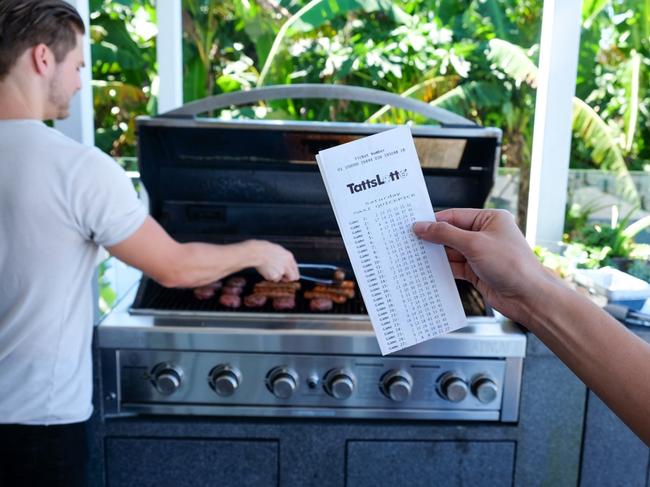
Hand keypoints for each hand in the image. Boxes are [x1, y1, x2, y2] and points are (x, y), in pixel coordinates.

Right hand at [249, 240, 298, 281]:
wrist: (257, 252)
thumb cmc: (265, 249)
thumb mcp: (279, 251)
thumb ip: (285, 259)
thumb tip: (288, 267)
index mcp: (289, 257)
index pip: (296, 271)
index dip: (294, 275)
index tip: (292, 277)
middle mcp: (287, 265)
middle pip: (292, 278)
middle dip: (287, 279)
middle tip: (282, 277)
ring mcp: (281, 271)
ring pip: (280, 278)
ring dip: (275, 276)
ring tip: (269, 268)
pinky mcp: (274, 276)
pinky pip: (272, 279)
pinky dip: (269, 276)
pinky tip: (266, 269)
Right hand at [413, 209, 553, 323]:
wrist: (529, 297)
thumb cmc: (512, 265)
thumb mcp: (474, 244)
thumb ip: (445, 234)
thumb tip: (422, 227)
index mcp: (490, 219)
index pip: (456, 216)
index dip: (434, 221)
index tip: (415, 226)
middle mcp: (486, 235)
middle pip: (452, 233)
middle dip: (434, 239)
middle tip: (412, 241)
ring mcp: (481, 254)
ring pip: (452, 251)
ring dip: (437, 255)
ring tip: (416, 256)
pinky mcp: (477, 272)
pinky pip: (455, 267)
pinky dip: (443, 269)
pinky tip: (429, 270)